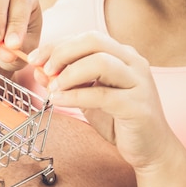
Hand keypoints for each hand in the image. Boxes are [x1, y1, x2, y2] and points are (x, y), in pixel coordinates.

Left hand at [28, 31, 177, 170]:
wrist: (151, 148)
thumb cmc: (119, 121)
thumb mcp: (87, 98)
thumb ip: (67, 83)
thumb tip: (39, 71)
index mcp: (122, 55)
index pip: (86, 38)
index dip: (56, 45)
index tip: (34, 58)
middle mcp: (133, 62)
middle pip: (94, 40)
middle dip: (62, 53)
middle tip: (44, 70)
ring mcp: (138, 82)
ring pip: (100, 62)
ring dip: (69, 74)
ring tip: (53, 89)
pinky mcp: (137, 106)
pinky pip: (101, 94)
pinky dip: (75, 96)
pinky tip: (59, 101)